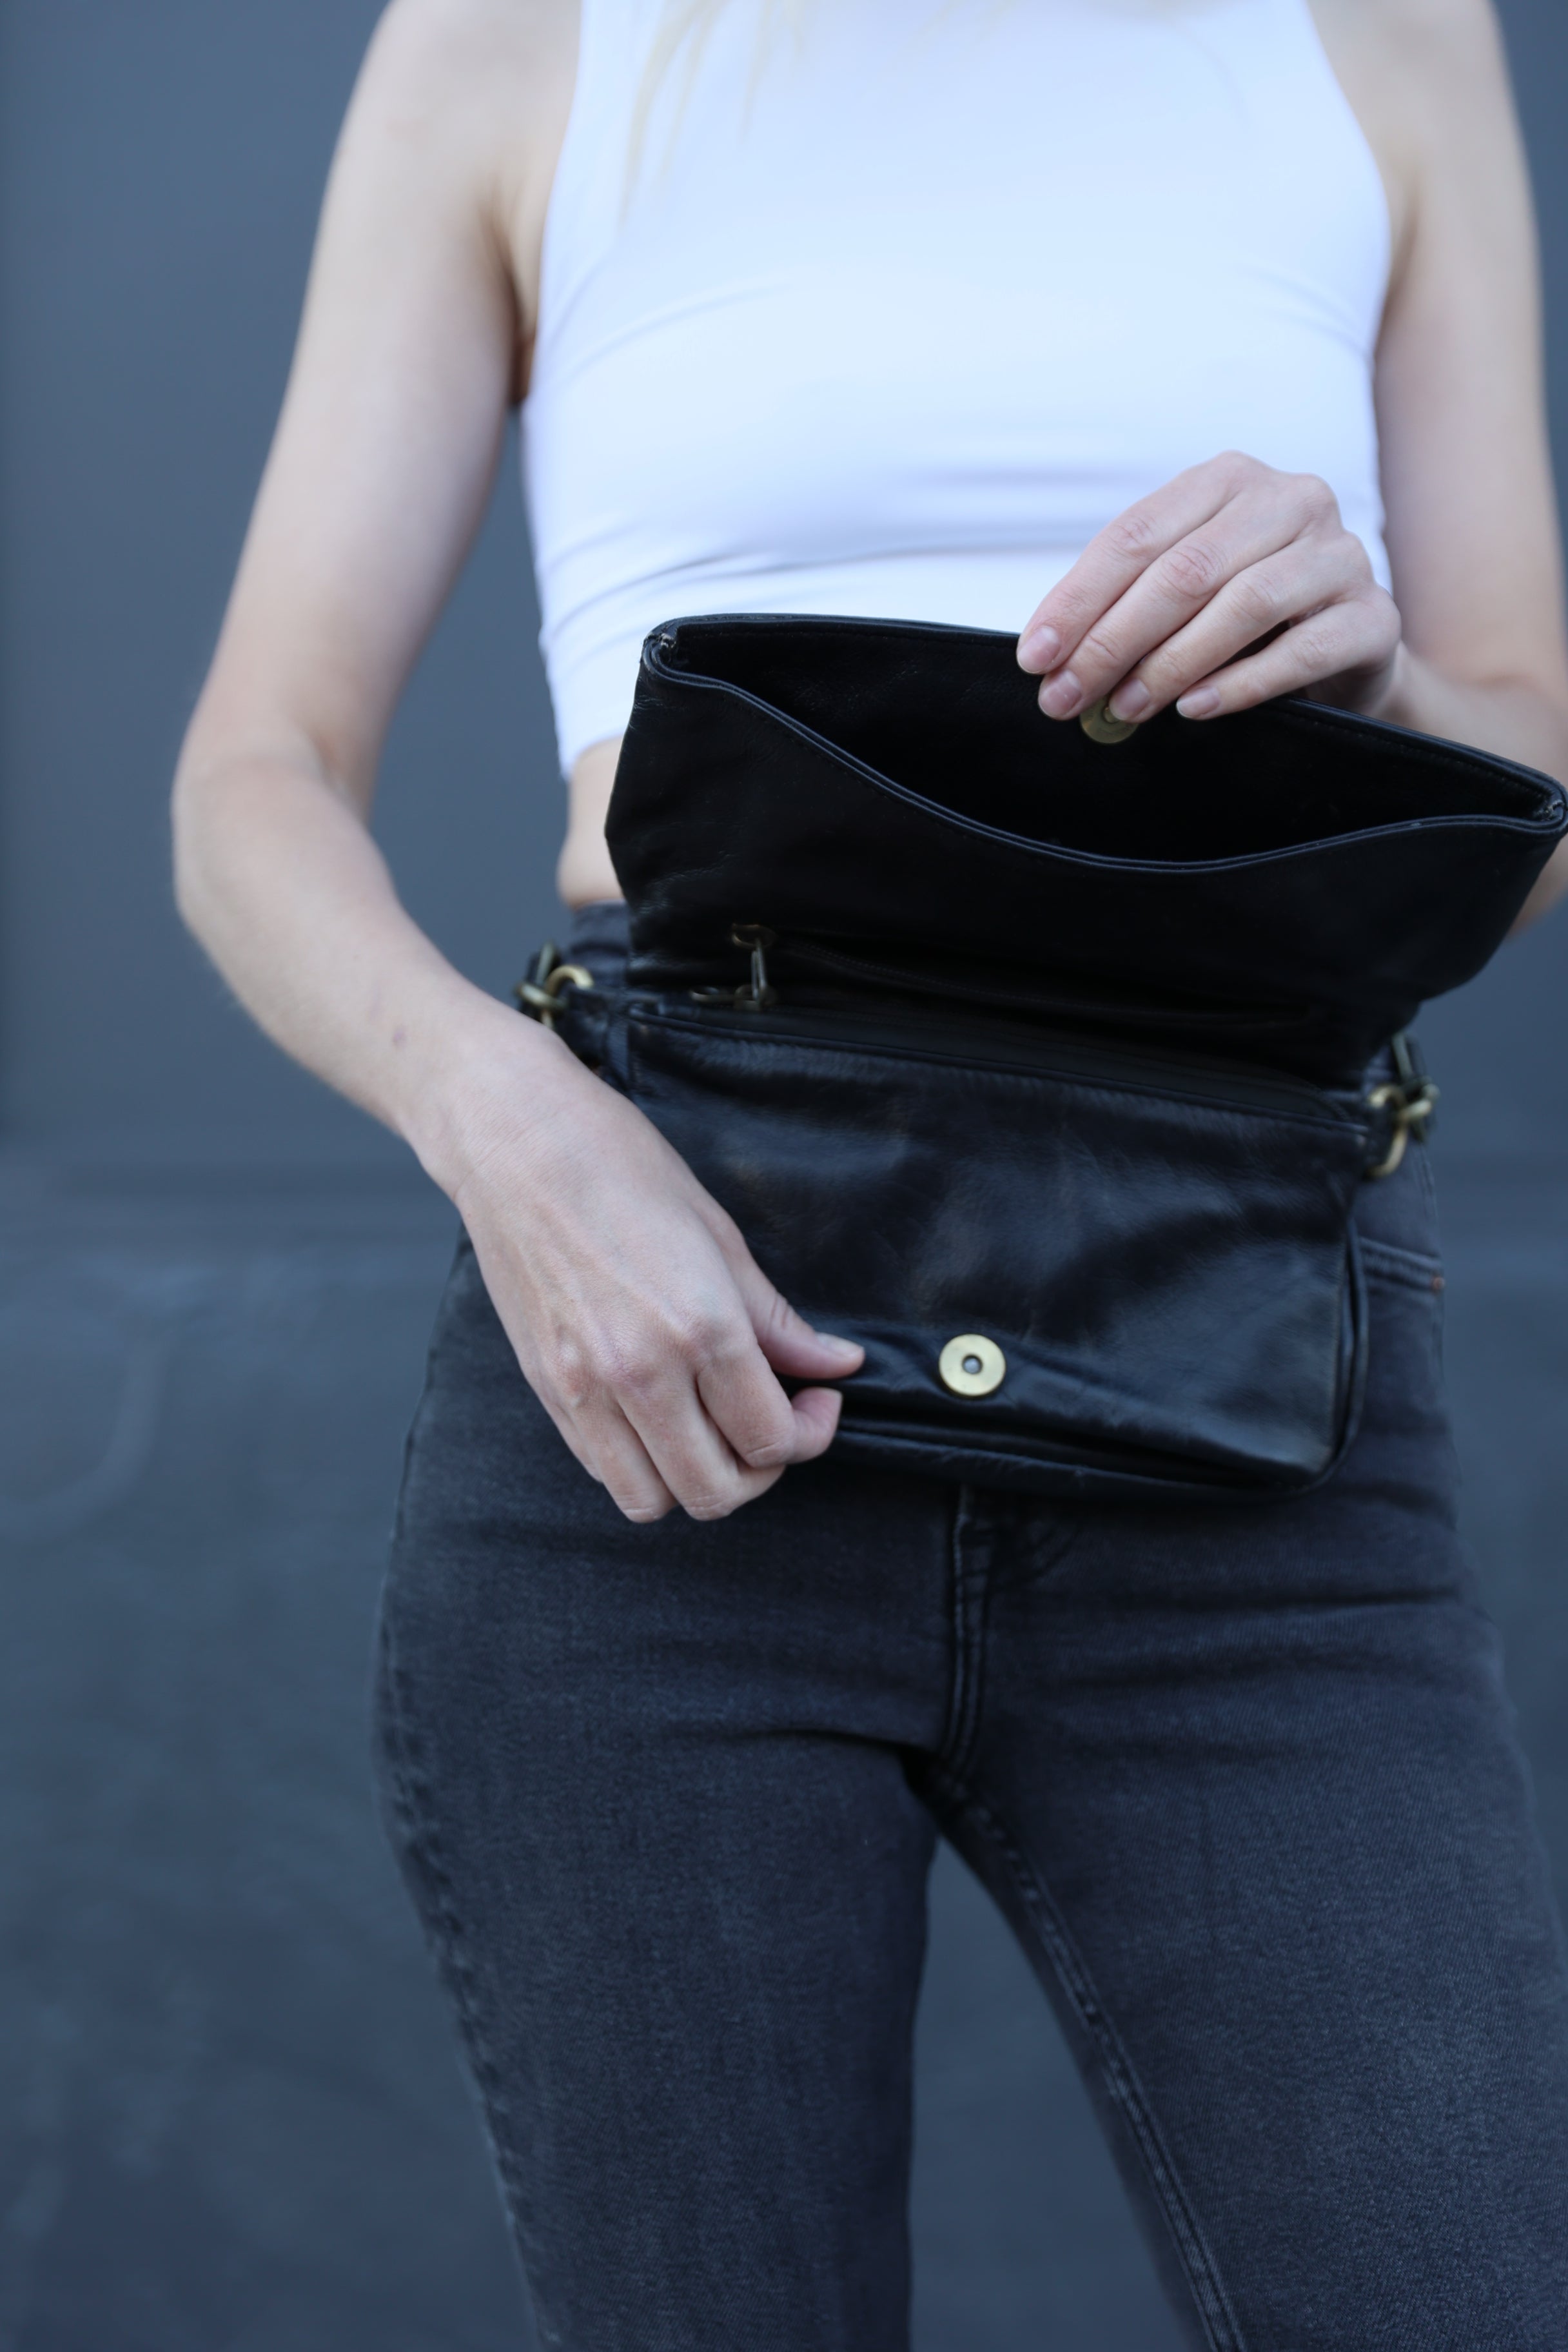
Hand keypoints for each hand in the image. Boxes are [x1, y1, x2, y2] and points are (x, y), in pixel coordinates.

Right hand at [446, 1030, 863, 1524]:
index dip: (810, 1433)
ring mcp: (585, 1389)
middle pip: (716, 1492)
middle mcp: (641, 1373)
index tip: (816, 1400)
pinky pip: (601, 1469)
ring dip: (694, 1480)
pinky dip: (641, 1463)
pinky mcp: (546, 1391)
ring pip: (652, 1500)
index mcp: (700, 1328)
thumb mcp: (720, 1235)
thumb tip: (837, 1363)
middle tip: (774, 1423)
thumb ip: (778, 1319)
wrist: (516, 1145)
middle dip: (760, 1471)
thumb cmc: (620, 1168)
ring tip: (712, 1430)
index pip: (770, 1439)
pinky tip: (660, 1415)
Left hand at [1017, 452, 1402, 725]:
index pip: (1136, 536)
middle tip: (1069, 698)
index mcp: (1227, 481)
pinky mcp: (1372, 615)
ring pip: (1243, 604)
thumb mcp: (1181, 596)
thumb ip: (1124, 607)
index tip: (1035, 657)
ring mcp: (1339, 553)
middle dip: (1113, 641)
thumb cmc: (1246, 623)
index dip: (1078, 600)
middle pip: (1184, 570)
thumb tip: (1049, 659)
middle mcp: (1289, 499)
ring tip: (1127, 708)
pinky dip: (1241, 684)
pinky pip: (1301, 649)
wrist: (1345, 656)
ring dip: (1172, 664)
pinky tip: (1196, 709)